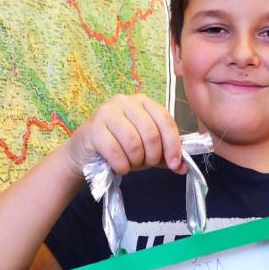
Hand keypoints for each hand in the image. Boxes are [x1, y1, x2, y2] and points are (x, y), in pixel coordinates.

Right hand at [63, 94, 185, 178]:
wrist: (85, 152)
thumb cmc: (119, 147)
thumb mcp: (146, 150)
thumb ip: (165, 156)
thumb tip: (183, 167)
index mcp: (143, 102)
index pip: (165, 120)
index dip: (173, 145)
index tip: (175, 164)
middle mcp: (125, 101)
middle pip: (150, 133)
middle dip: (152, 156)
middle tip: (145, 164)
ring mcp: (107, 112)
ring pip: (133, 143)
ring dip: (135, 161)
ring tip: (130, 164)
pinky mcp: (93, 127)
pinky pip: (115, 151)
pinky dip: (121, 165)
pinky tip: (119, 167)